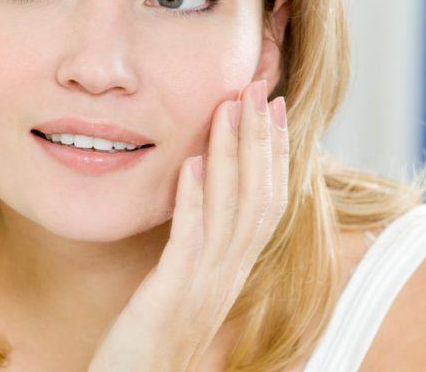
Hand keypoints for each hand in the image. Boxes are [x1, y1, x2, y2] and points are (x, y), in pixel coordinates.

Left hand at [89, 79, 288, 370]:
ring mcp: (204, 286)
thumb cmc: (153, 338)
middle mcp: (227, 275)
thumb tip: (200, 197)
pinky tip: (190, 164)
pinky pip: (189, 241)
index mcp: (232, 270)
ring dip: (231, 155)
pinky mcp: (171, 297)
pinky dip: (193, 200)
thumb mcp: (182, 285)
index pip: (266, 201)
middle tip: (256, 88)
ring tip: (227, 108)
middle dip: (258, 139)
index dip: (272, 152)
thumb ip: (195, 246)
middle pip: (257, 197)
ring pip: (231, 211)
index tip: (270, 106)